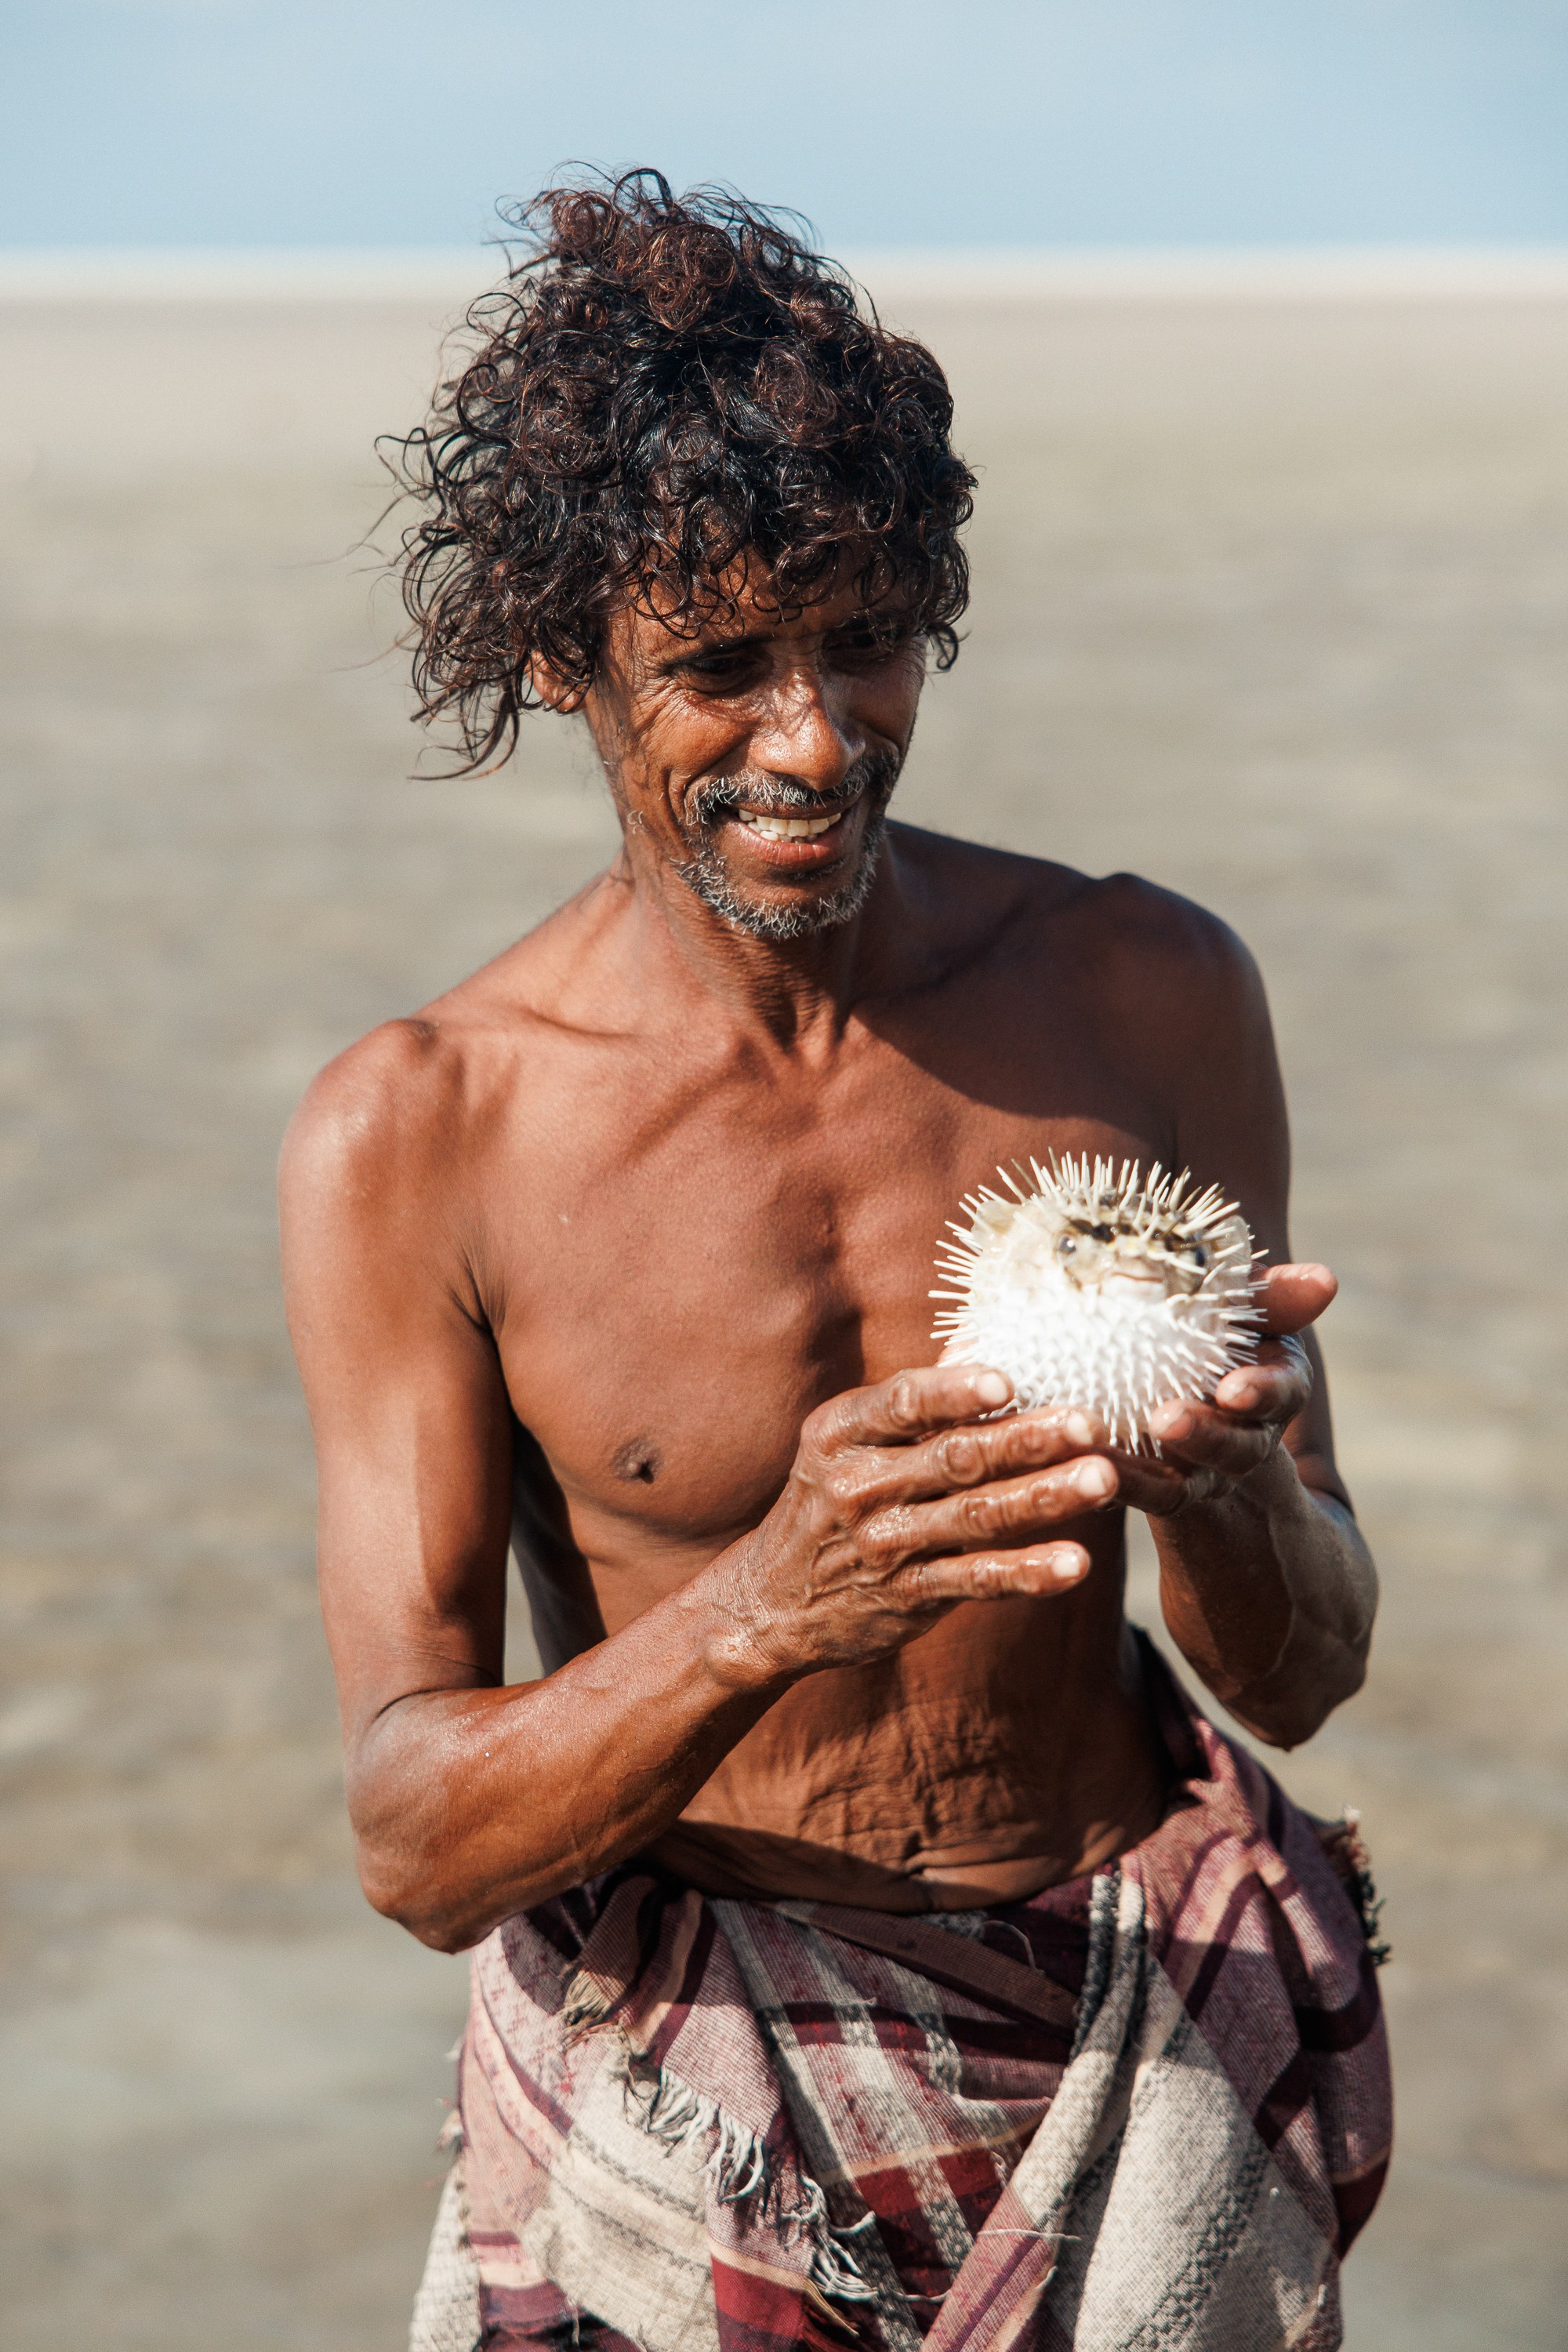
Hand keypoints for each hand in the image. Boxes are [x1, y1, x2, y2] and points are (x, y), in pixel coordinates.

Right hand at [706, 1364, 1117, 1682]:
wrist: (771, 1602)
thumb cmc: (829, 1498)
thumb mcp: (846, 1441)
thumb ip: (909, 1400)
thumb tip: (978, 1335)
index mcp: (842, 1433)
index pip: (900, 1403)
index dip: (953, 1392)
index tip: (1006, 1380)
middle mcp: (858, 1486)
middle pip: (953, 1457)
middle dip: (1026, 1439)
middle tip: (1091, 1423)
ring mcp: (884, 1544)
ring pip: (975, 1518)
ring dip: (1044, 1498)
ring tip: (1104, 1481)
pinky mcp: (908, 1596)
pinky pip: (976, 1580)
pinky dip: (1028, 1572)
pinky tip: (1074, 1562)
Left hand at [1107, 1262, 1332, 1517]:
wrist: (1170, 1388)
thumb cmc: (1213, 1330)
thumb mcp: (1240, 1309)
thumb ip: (1271, 1295)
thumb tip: (1325, 1278)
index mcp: (1272, 1386)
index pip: (1284, 1392)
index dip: (1264, 1392)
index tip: (1233, 1390)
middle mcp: (1244, 1436)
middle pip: (1239, 1449)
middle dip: (1207, 1437)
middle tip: (1166, 1419)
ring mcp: (1199, 1471)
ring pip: (1182, 1485)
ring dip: (1148, 1472)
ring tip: (1109, 1454)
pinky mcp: (1152, 1489)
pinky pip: (1132, 1494)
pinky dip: (1110, 1480)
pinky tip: (1078, 1461)